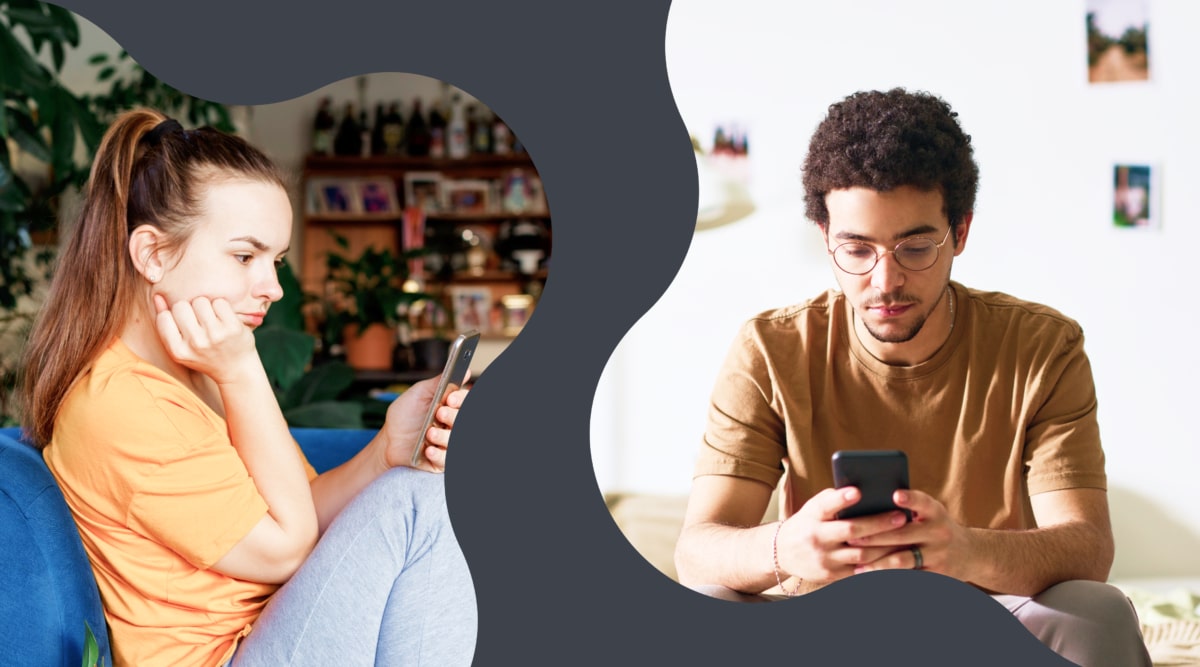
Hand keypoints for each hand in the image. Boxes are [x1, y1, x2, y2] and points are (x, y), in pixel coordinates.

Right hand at [154, 294, 259, 384]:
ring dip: (205, 306)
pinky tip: (223, 319)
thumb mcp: (181, 347)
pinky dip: (221, 307)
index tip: (183, 324)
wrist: (236, 369)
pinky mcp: (233, 328)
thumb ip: (165, 323)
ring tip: (211, 319)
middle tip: (198, 321)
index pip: (163, 317)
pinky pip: (220, 302)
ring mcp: (215, 335)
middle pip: (181, 305)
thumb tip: (158, 296)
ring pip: (200, 301)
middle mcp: (196, 344)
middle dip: (188, 309)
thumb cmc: (205, 355)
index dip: (173, 316)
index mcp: (178, 351)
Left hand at [381, 374, 470, 471]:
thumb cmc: (405, 415)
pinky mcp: (442, 461)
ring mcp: (449, 444)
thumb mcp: (419, 394)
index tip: (450, 399)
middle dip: (454, 417)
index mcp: (453, 408)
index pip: (467, 401)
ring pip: (457, 441)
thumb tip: (466, 371)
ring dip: (444, 437)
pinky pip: (448, 460)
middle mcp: (454, 425)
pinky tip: (428, 450)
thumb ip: (440, 382)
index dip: (463, 399)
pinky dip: (439, 455)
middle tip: (439, 413)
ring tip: (428, 434)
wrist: (388, 439)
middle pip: (465, 421)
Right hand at [774, 486, 914, 583]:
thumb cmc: (806, 523)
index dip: (842, 499)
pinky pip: (860, 572)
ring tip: (906, 539)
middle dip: (879, 524)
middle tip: (901, 517)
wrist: (782, 552)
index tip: (858, 491)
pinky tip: (895, 559)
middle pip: (852, 531)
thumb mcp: (813, 508)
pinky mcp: (831, 576)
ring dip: (886, 547)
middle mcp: (817, 537)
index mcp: (812, 516)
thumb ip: (834, 500)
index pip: (827, 505)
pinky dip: (879, 566)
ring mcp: (825, 559)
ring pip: (861, 555)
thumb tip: (865, 491)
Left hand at [845, 489, 973, 577]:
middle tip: (851, 539)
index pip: (923, 502)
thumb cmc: (936, 528)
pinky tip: (872, 581)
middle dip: (874, 538)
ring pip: (903, 560)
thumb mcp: (930, 514)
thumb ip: (908, 510)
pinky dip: (889, 580)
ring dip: (878, 564)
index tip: (895, 495)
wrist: (971, 554)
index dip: (910, 499)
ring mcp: (939, 555)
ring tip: (858, 567)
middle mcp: (939, 532)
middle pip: (902, 535)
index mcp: (935, 512)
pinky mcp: (937, 575)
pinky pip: (909, 578)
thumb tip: (867, 505)